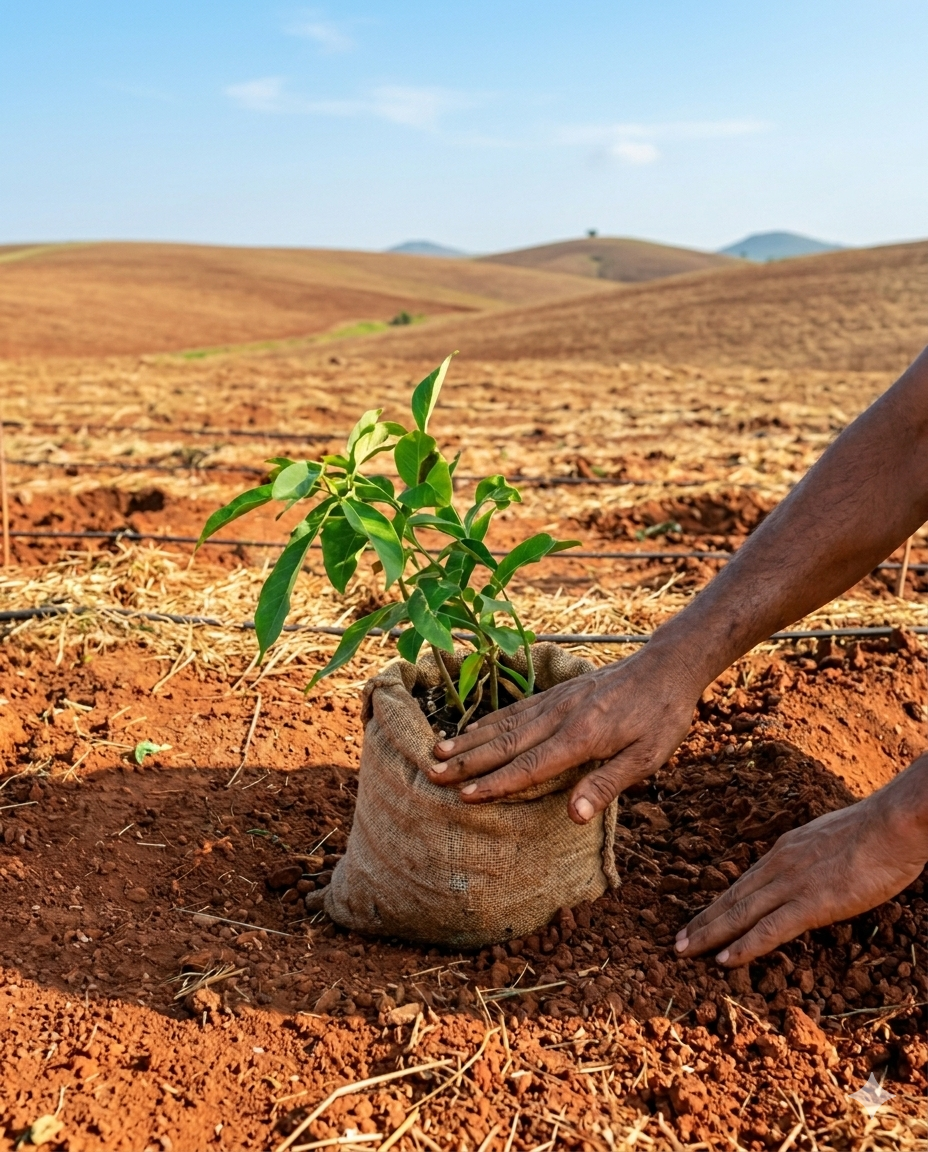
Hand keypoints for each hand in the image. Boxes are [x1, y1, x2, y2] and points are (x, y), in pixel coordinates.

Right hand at [428, 641, 702, 822]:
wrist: (666, 666)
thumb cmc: (661, 716)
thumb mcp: (646, 757)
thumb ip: (606, 784)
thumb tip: (574, 816)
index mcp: (581, 737)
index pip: (529, 767)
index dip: (495, 784)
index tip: (464, 796)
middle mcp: (560, 716)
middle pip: (506, 743)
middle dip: (468, 761)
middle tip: (434, 774)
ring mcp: (556, 701)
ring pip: (505, 723)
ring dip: (471, 739)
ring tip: (439, 750)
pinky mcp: (558, 692)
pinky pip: (516, 707)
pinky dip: (491, 720)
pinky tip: (475, 728)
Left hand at [676, 758, 927, 965]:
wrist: (894, 824)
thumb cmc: (876, 832)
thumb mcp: (832, 840)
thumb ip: (815, 857)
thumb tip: (815, 870)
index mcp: (785, 851)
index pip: (743, 883)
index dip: (718, 904)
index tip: (699, 919)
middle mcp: (779, 865)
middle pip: (732, 898)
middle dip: (702, 922)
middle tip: (676, 942)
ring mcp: (792, 884)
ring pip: (740, 913)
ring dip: (709, 935)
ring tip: (684, 951)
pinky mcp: (811, 903)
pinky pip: (770, 929)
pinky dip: (744, 945)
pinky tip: (724, 960)